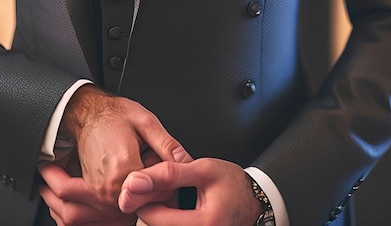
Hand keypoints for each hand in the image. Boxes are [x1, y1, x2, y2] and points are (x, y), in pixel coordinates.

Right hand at [39, 85, 190, 224]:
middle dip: (156, 183)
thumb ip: (167, 145)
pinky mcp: (97, 196)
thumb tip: (187, 162)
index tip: (163, 159)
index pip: (161, 189)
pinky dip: (132, 191)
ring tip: (138, 162)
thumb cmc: (114, 114)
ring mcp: (101, 195)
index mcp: (123, 168)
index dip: (169, 175)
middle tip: (149, 157)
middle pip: (149, 200)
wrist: (86, 114)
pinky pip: (123, 203)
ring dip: (144, 188)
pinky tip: (131, 170)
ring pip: (136, 204)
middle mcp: (109, 187)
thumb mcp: (145, 121)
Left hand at [118, 158, 263, 225]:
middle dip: (148, 205)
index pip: (153, 217)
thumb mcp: (203, 169)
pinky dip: (167, 218)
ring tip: (163, 194)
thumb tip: (135, 181)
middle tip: (149, 187)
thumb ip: (169, 174)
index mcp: (204, 224)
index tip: (140, 182)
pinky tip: (171, 206)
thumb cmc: (233, 184)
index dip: (142, 197)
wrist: (256, 202)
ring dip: (157, 212)